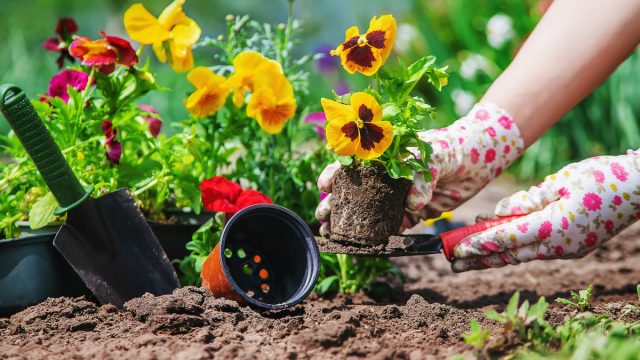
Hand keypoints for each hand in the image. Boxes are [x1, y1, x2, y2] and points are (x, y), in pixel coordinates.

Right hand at [316, 102, 523, 235]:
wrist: (478, 159)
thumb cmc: (451, 147)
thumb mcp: (434, 155)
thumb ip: (422, 177)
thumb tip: (413, 204)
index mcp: (384, 156)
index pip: (352, 164)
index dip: (335, 174)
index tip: (324, 185)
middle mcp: (386, 177)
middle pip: (353, 191)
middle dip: (334, 203)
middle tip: (323, 215)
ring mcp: (397, 197)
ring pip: (367, 211)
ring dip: (349, 223)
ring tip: (332, 233)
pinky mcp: (412, 213)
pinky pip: (392, 226)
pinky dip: (378, 236)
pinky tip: (363, 244)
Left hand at [451, 150, 639, 271]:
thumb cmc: (601, 178)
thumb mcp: (560, 181)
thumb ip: (526, 200)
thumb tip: (498, 213)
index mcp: (553, 227)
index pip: (504, 238)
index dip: (477, 244)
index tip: (454, 248)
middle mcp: (558, 245)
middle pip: (509, 254)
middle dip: (478, 259)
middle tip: (451, 262)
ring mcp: (568, 249)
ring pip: (522, 255)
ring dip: (495, 256)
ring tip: (468, 258)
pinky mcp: (574, 247)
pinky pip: (537, 249)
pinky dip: (516, 248)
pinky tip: (501, 245)